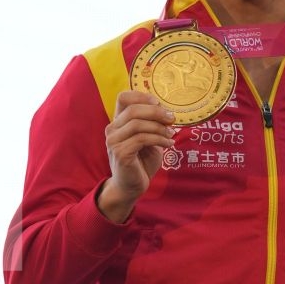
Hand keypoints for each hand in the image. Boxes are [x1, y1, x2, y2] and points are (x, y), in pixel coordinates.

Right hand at [97, 92, 175, 222]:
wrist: (131, 187)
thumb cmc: (141, 163)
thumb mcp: (149, 139)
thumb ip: (152, 125)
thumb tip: (168, 113)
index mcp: (118, 122)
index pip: (124, 98)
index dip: (142, 96)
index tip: (159, 104)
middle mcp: (112, 129)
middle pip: (133, 109)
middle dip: (156, 112)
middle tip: (172, 119)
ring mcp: (113, 141)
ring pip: (138, 124)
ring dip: (159, 128)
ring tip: (171, 135)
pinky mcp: (120, 153)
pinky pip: (142, 139)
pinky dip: (159, 139)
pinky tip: (169, 144)